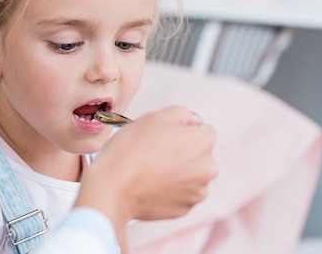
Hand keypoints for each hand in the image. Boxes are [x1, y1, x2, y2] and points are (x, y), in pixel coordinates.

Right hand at [75, 106, 216, 247]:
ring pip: (192, 176)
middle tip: (157, 153)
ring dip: (179, 172)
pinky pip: (182, 194)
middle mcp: (207, 168)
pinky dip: (171, 190)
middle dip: (184, 153)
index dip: (183, 131)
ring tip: (152, 170)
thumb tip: (193, 122)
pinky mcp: (185, 208)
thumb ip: (181, 114)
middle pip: (200, 155)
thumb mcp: (154, 117)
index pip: (203, 131)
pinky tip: (152, 184)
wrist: (114, 187)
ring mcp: (197, 191)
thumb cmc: (130, 150)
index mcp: (203, 142)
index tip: (166, 137)